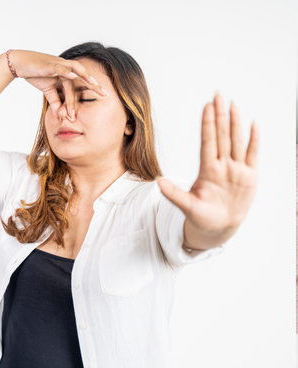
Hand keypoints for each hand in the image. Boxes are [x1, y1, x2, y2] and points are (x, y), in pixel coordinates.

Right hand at [9, 50, 106, 120]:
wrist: (19, 63)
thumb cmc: (35, 74)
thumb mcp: (47, 91)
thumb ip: (55, 102)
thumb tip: (61, 115)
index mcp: (66, 75)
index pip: (75, 90)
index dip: (76, 103)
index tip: (82, 114)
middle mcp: (66, 68)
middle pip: (83, 78)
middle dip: (94, 86)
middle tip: (106, 95)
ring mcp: (59, 64)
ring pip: (75, 70)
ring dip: (85, 77)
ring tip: (94, 83)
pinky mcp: (49, 64)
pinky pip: (60, 67)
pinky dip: (67, 71)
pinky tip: (73, 75)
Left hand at [156, 93, 259, 235]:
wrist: (218, 228)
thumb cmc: (201, 217)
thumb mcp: (187, 206)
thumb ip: (174, 195)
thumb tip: (158, 182)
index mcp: (207, 170)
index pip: (208, 142)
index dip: (208, 125)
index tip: (206, 107)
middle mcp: (222, 165)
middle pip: (222, 136)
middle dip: (220, 115)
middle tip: (218, 94)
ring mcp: (236, 169)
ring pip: (237, 141)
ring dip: (236, 123)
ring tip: (233, 104)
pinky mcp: (250, 176)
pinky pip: (252, 154)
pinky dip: (254, 140)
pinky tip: (253, 124)